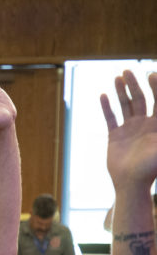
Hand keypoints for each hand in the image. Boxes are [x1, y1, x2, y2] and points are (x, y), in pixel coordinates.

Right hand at [101, 70, 156, 187]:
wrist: (131, 184)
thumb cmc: (151, 168)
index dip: (156, 87)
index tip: (150, 75)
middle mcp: (145, 123)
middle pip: (140, 98)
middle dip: (135, 84)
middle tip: (128, 71)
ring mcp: (129, 129)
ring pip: (125, 105)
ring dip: (121, 91)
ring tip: (117, 77)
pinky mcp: (115, 136)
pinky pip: (110, 118)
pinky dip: (106, 107)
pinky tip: (103, 95)